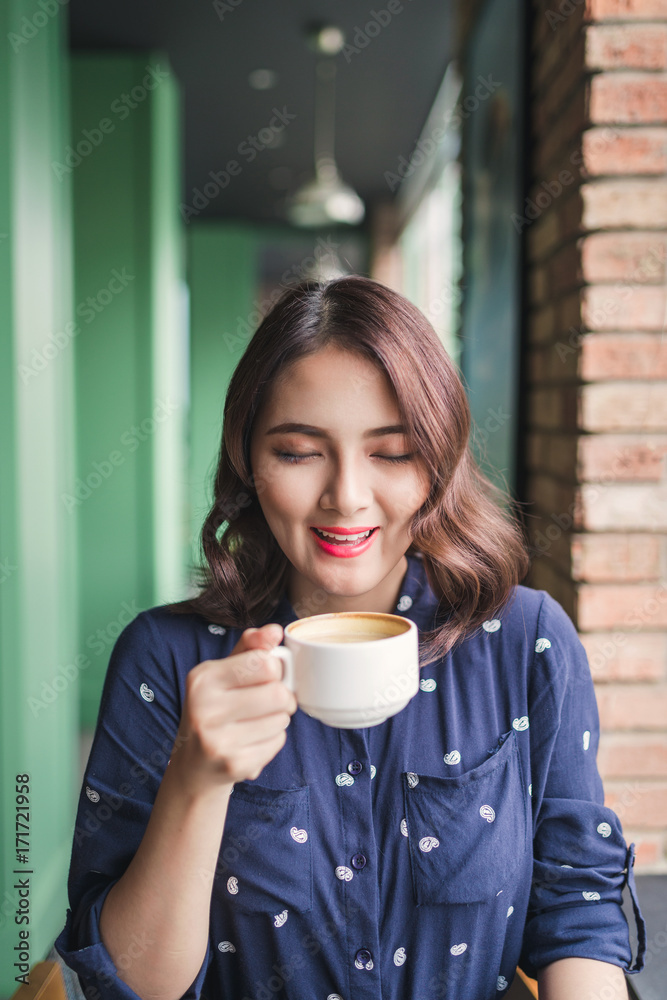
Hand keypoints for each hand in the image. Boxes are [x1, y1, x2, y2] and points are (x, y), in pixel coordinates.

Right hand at [170, 624, 296, 795]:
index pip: (265, 663)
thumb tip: (275, 631)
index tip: (266, 675)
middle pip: (278, 694)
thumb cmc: (214, 708)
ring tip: (256, 721)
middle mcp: (204, 709)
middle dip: (282, 696)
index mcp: (203, 679)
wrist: (194, 764)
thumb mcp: (223, 672)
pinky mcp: (234, 766)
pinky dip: (272, 740)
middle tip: (269, 701)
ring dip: (278, 719)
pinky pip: (278, 742)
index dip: (275, 669)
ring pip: (282, 719)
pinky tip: (252, 740)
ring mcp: (218, 741)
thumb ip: (250, 647)